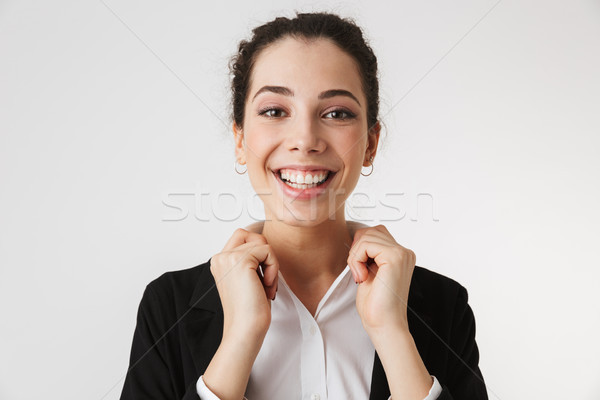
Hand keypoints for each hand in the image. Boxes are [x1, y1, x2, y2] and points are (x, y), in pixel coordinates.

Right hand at [210, 228, 278, 342]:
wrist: (245, 330)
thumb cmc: (250, 310)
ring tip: (266, 286)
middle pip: (252, 236)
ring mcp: (228, 258)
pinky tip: (266, 287)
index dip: (259, 254)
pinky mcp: (240, 261)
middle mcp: (220, 257)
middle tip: (265, 280)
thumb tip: (265, 245)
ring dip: (271, 265)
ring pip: (262, 243)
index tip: (261, 280)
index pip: (243, 238)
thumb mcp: (249, 279)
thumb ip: (251, 260)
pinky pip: (268, 251)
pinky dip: (273, 268)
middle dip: (265, 255)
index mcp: (220, 262)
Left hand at [347, 224, 415, 333]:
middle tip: (359, 273)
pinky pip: (365, 244)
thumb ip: (368, 252)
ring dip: (355, 257)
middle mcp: (404, 252)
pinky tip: (362, 277)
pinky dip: (356, 260)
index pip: (374, 233)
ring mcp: (401, 253)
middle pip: (369, 231)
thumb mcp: (369, 270)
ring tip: (361, 276)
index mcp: (400, 254)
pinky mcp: (394, 257)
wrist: (383, 325)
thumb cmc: (375, 304)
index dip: (360, 248)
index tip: (360, 270)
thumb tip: (357, 235)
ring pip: (365, 236)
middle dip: (356, 251)